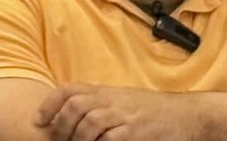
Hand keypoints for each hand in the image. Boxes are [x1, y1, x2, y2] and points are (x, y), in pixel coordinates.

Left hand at [35, 84, 194, 140]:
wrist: (187, 115)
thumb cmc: (151, 112)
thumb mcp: (121, 100)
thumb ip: (98, 105)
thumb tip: (69, 116)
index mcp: (104, 92)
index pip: (68, 90)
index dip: (49, 104)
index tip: (39, 120)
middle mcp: (111, 100)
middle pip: (74, 107)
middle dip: (61, 127)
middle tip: (58, 140)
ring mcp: (124, 116)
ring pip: (89, 125)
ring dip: (78, 139)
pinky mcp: (136, 133)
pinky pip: (109, 140)